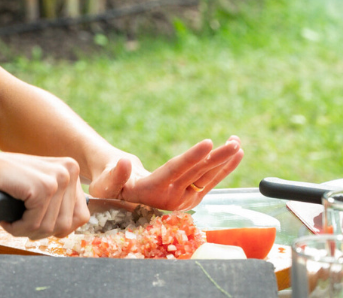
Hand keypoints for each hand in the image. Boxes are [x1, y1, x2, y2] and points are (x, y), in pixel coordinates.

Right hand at [0, 149, 90, 239]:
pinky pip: (34, 225)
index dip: (56, 227)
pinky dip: (17, 227)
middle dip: (39, 230)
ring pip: (49, 228)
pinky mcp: (43, 187)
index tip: (35, 219)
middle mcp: (69, 170)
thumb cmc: (5, 183)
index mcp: (71, 170)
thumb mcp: (40, 189)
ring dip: (26, 230)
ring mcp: (58, 178)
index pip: (81, 216)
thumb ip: (60, 202)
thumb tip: (75, 225)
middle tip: (19, 219)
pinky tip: (7, 215)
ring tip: (12, 216)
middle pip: (65, 225)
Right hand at [89, 136, 243, 210]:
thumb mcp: (105, 184)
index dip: (191, 157)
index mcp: (152, 192)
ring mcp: (184, 199)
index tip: (208, 143)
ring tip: (238, 144)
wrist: (122, 198)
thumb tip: (123, 162)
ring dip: (224, 161)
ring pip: (207, 178)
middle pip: (197, 175)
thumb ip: (113, 175)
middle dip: (216, 158)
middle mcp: (172, 199)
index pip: (175, 171)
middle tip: (234, 144)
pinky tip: (235, 154)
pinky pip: (209, 181)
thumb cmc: (110, 188)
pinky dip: (223, 167)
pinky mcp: (191, 196)